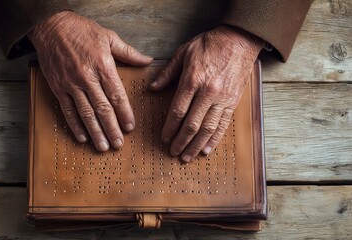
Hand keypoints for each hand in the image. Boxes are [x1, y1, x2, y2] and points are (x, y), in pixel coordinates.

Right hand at [28, 11, 152, 150]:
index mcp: (102, 65)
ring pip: (85, 113)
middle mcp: (87, 77)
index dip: (124, 113)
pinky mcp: (58, 87)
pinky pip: (67, 110)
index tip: (130, 127)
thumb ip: (129, 52)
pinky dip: (74, 125)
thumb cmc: (81, 30)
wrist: (51, 26)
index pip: (116, 95)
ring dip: (95, 132)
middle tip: (118, 144)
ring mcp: (71, 84)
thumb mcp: (109, 36)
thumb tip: (147, 61)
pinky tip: (82, 136)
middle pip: (102, 108)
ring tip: (103, 146)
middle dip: (111, 128)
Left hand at [150, 25, 262, 162]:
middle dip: (181, 141)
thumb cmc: (209, 44)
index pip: (178, 111)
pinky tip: (206, 149)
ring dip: (196, 145)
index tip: (164, 139)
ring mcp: (222, 99)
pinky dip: (214, 139)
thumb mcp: (183, 52)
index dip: (169, 127)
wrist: (239, 40)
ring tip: (187, 156)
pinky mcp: (233, 101)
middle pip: (192, 124)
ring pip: (208, 128)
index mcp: (192, 80)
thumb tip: (153, 88)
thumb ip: (167, 72)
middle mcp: (208, 92)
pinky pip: (223, 124)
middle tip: (173, 152)